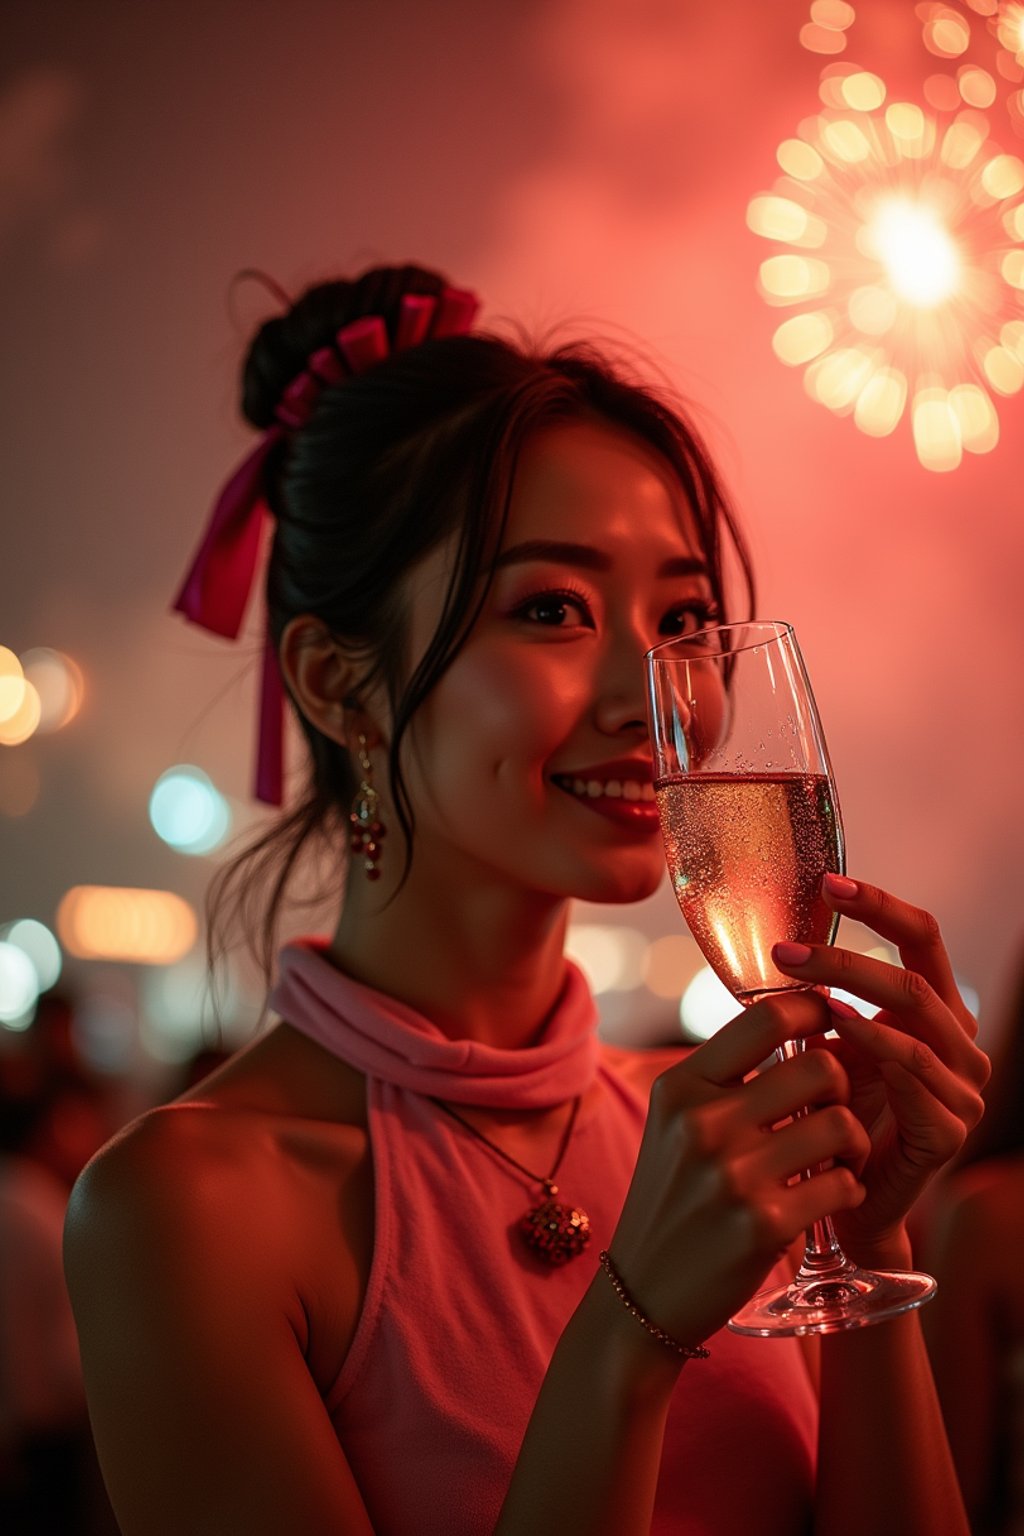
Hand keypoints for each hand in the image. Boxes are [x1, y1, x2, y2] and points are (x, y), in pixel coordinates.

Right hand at [608, 992, 870, 1348]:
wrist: (643, 1291)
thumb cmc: (674, 1197)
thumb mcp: (676, 1123)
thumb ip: (724, 1077)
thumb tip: (793, 1018)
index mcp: (681, 1087)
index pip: (766, 1018)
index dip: (814, 1010)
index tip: (831, 1022)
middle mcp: (703, 1123)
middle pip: (819, 1068)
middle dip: (843, 1089)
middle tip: (833, 1112)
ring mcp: (732, 1175)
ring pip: (841, 1124)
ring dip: (853, 1144)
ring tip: (836, 1160)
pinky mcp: (763, 1225)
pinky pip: (843, 1184)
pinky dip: (846, 1190)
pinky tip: (827, 1198)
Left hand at [772, 873, 989, 1260]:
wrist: (845, 1205)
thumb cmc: (836, 1121)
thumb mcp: (832, 1048)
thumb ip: (827, 1002)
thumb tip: (781, 943)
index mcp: (939, 1015)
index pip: (924, 939)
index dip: (880, 906)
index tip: (828, 882)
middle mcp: (962, 1046)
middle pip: (914, 976)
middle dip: (847, 953)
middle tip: (785, 948)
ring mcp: (964, 1090)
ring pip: (915, 1019)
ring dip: (852, 992)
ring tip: (798, 980)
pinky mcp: (949, 1130)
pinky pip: (912, 1072)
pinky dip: (872, 1044)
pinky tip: (831, 1032)